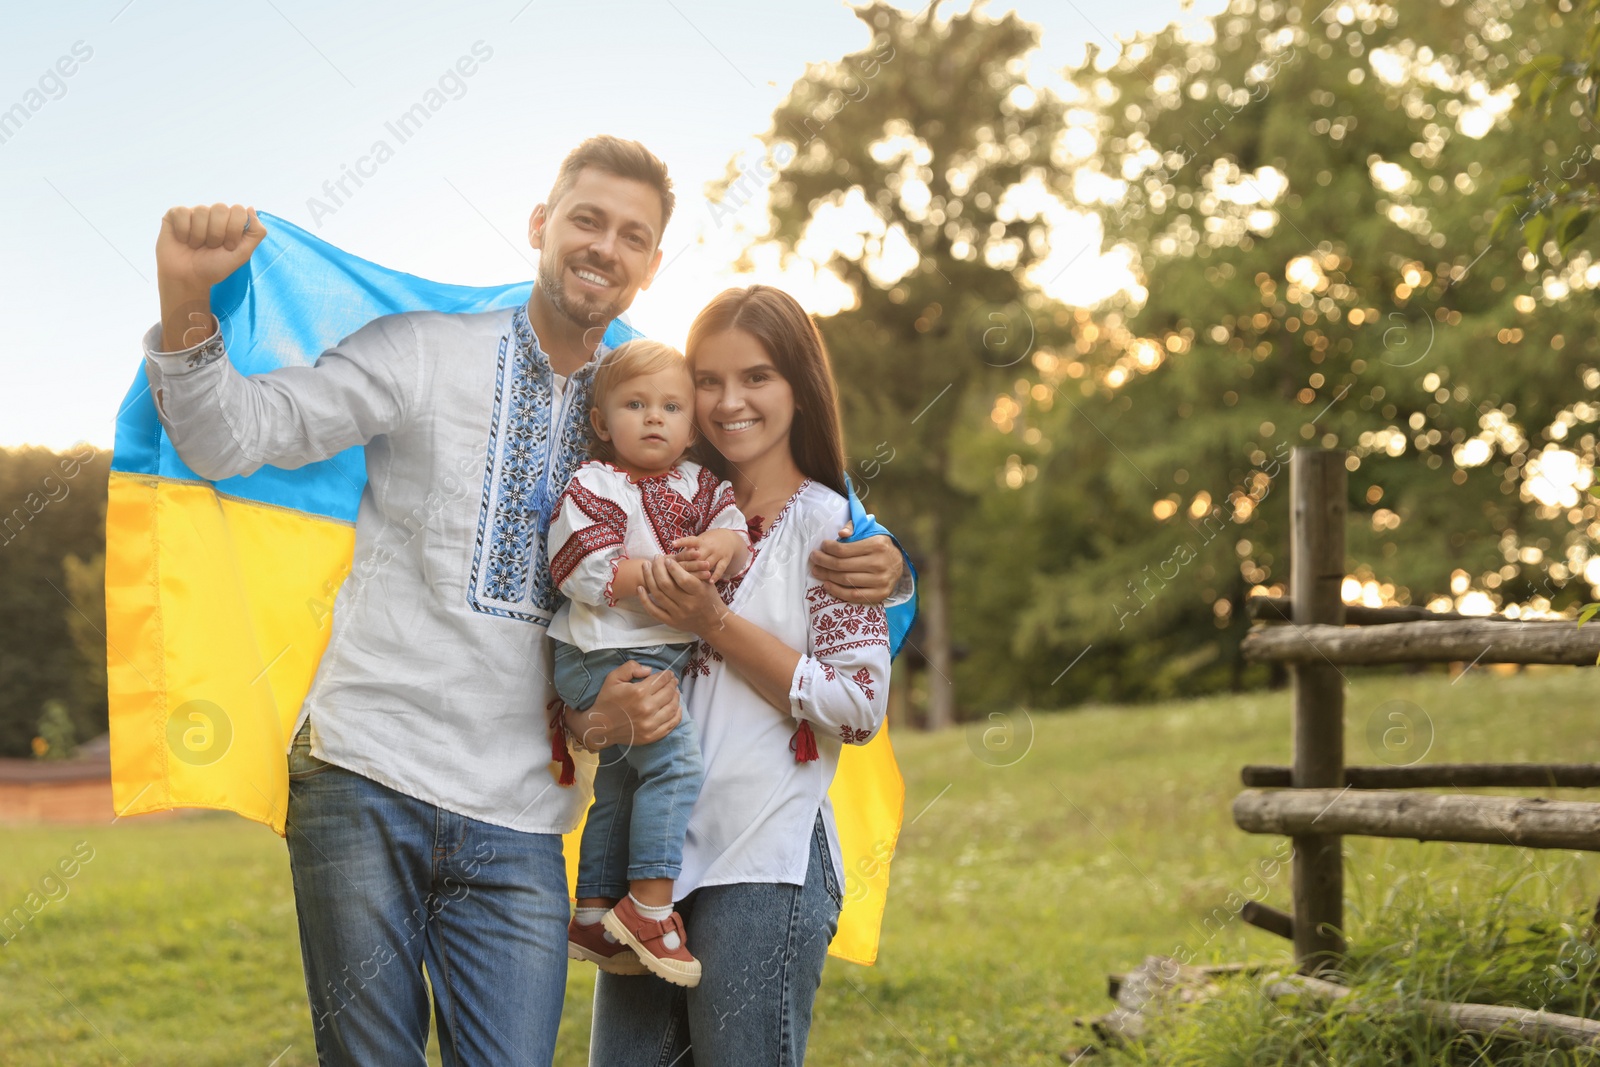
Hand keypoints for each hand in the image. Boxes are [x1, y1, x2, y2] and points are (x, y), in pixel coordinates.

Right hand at [156, 204, 266, 350]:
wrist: (188, 278)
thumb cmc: (215, 267)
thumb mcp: (242, 254)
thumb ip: (256, 233)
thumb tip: (251, 208)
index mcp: (230, 221)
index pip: (239, 210)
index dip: (234, 230)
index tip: (229, 247)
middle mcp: (213, 214)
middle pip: (221, 208)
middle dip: (218, 233)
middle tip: (212, 247)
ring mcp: (194, 213)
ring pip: (201, 211)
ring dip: (200, 235)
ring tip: (196, 246)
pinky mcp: (175, 215)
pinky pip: (182, 212)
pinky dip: (184, 231)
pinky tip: (183, 240)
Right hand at [564, 660, 680, 749]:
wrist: (599, 727)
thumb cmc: (606, 700)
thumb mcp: (613, 678)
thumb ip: (630, 668)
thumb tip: (649, 670)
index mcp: (638, 692)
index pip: (661, 680)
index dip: (667, 675)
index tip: (669, 674)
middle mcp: (647, 708)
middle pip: (669, 692)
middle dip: (673, 684)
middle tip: (673, 682)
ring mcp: (650, 724)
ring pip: (672, 707)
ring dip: (677, 698)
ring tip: (675, 693)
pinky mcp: (652, 736)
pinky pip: (671, 724)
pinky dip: (677, 715)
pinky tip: (677, 708)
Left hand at [638, 555, 728, 635]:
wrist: (711, 622)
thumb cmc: (709, 597)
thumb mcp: (707, 582)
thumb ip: (695, 569)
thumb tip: (682, 552)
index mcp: (699, 593)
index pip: (683, 579)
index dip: (673, 567)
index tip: (667, 559)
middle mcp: (688, 604)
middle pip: (666, 585)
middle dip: (657, 568)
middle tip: (655, 558)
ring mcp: (678, 614)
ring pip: (658, 595)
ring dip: (649, 578)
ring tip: (646, 566)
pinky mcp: (671, 622)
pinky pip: (653, 611)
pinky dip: (644, 599)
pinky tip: (639, 587)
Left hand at [671, 530, 745, 581]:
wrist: (728, 540)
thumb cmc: (707, 543)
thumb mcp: (698, 543)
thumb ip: (686, 551)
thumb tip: (667, 560)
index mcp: (700, 541)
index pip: (690, 540)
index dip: (681, 542)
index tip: (673, 544)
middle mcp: (708, 546)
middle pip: (697, 556)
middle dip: (688, 565)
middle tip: (677, 574)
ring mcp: (718, 553)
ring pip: (708, 563)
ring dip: (700, 571)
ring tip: (692, 582)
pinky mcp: (725, 559)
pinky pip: (721, 568)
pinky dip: (715, 575)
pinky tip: (710, 582)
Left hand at [809, 524, 903, 603]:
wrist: (899, 564)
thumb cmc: (879, 546)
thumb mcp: (870, 532)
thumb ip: (854, 527)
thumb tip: (841, 534)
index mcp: (877, 545)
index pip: (844, 549)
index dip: (828, 548)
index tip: (822, 546)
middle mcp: (879, 563)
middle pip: (842, 565)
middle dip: (823, 561)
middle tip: (814, 558)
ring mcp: (880, 581)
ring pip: (845, 580)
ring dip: (827, 575)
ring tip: (817, 570)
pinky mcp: (879, 594)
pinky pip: (853, 595)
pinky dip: (837, 591)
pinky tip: (827, 584)